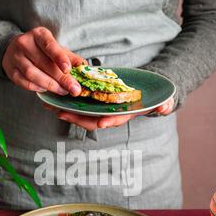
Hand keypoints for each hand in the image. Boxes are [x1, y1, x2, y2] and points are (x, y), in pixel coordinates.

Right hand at [2, 27, 84, 95]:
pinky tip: (46, 90)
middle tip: (74, 89)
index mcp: (38, 35)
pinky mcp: (11, 71)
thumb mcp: (55, 48)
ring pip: (33, 74)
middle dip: (61, 78)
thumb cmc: (39, 50)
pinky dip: (37, 88)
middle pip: (44, 63)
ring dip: (50, 85)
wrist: (14, 50)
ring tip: (62, 91)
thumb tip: (84, 66)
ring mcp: (16, 57)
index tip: (68, 69)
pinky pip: (24, 82)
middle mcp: (25, 43)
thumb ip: (69, 57)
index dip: (59, 57)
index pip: (49, 45)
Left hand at [44, 98, 174, 130]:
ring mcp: (100, 109)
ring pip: (81, 112)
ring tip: (50, 105)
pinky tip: (54, 96)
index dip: (108, 121)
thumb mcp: (161, 101)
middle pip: (91, 119)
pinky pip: (79, 103)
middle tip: (62, 113)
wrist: (146, 92)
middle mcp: (109, 115)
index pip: (114, 120)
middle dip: (76, 117)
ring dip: (66, 109)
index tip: (101, 122)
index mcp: (123, 116)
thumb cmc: (153, 99)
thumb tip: (164, 107)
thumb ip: (163, 105)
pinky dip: (67, 101)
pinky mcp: (94, 102)